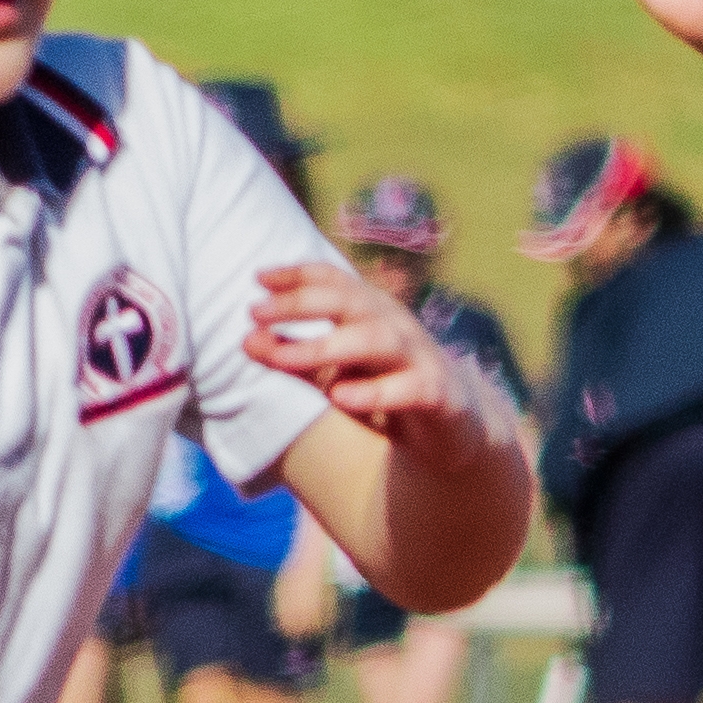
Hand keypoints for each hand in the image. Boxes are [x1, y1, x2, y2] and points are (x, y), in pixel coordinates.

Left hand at [244, 261, 510, 470]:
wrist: (456, 428)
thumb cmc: (387, 390)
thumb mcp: (335, 374)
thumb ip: (295, 358)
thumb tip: (246, 340)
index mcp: (371, 312)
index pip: (334, 280)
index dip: (297, 274)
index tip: (258, 278)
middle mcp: (394, 325)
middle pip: (349, 300)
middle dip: (301, 303)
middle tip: (255, 312)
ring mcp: (418, 357)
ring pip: (375, 340)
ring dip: (325, 346)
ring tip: (282, 357)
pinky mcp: (437, 394)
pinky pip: (407, 388)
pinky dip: (374, 391)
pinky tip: (339, 397)